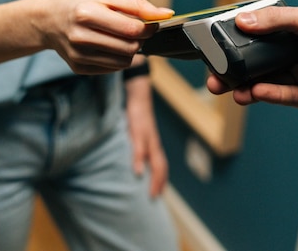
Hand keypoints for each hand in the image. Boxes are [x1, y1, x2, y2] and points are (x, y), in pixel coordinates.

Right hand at [39, 0, 172, 74]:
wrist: (49, 19)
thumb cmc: (82, 2)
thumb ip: (138, 4)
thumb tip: (167, 14)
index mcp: (86, 13)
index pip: (132, 29)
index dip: (149, 27)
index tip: (152, 23)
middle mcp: (80, 36)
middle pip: (130, 48)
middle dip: (140, 39)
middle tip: (137, 30)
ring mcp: (78, 55)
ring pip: (124, 62)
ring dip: (131, 50)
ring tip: (122, 37)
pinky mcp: (78, 67)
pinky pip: (112, 68)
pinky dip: (118, 58)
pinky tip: (109, 46)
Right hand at [124, 74, 167, 196]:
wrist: (139, 97)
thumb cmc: (137, 118)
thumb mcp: (137, 134)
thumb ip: (138, 147)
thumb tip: (136, 163)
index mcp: (153, 145)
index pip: (162, 166)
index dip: (161, 180)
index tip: (158, 195)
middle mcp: (154, 143)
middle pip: (161, 166)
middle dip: (159, 183)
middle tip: (155, 198)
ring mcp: (148, 138)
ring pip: (155, 160)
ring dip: (154, 177)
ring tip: (151, 192)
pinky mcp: (139, 131)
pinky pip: (140, 149)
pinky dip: (140, 161)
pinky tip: (138, 172)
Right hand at [207, 4, 297, 114]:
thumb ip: (275, 20)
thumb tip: (243, 20)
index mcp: (292, 31)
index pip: (256, 34)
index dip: (236, 41)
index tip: (216, 47)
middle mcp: (291, 53)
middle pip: (254, 61)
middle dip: (232, 69)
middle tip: (214, 74)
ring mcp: (296, 75)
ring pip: (262, 81)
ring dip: (243, 85)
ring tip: (228, 88)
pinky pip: (278, 95)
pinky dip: (264, 94)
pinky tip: (253, 92)